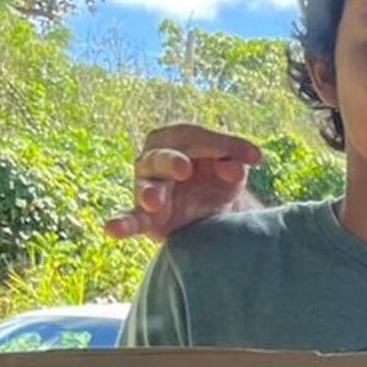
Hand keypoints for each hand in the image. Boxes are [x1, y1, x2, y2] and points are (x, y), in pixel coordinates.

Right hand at [102, 126, 263, 240]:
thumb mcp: (232, 174)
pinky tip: (111, 229)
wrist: (212, 218)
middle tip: (184, 168)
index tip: (254, 158)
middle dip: (171, 161)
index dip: (222, 144)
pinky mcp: (145, 218)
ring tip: (154, 201)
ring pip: (145, 186)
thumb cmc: (218, 184)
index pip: (194, 137)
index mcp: (177, 141)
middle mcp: (155, 160)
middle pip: (160, 156)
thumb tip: (236, 167)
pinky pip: (130, 220)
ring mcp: (147, 188)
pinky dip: (121, 224)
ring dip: (149, 192)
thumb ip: (235, 166)